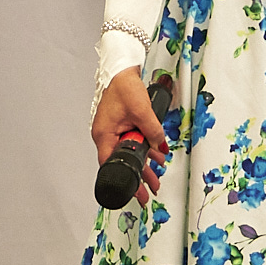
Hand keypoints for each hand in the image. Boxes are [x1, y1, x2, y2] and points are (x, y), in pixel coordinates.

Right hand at [90, 68, 170, 206]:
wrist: (121, 71)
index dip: (126, 179)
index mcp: (104, 135)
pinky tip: (156, 155)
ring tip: (156, 179)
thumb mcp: (142, 111)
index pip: (112, 164)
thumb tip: (161, 147)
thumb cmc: (124, 87)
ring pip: (129, 153)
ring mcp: (112, 131)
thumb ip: (153, 130)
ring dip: (144, 164)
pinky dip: (143, 148)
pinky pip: (131, 141)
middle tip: (149, 193)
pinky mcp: (120, 126)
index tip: (136, 193)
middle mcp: (106, 136)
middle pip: (123, 162)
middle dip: (138, 177)